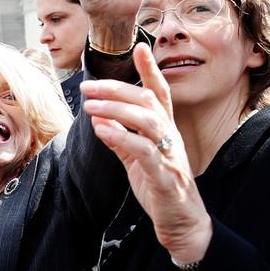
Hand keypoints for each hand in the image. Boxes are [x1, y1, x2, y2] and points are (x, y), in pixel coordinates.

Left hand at [81, 43, 211, 262]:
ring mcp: (169, 155)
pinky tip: (102, 131)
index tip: (139, 48)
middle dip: (116, 89)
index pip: (159, 93)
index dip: (150, 70)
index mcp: (164, 130)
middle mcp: (170, 136)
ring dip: (115, 110)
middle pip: (147, 101)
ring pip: (146, 121)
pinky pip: (144, 152)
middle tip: (87, 87)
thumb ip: (121, 136)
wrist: (182, 223)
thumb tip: (100, 118)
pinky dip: (122, 138)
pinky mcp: (164, 177)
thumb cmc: (159, 185)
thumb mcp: (137, 156)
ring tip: (89, 106)